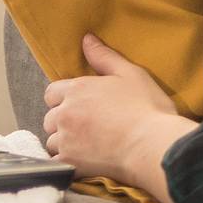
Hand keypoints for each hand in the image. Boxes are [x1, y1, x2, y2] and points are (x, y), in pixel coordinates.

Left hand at [43, 33, 196, 202]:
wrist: (153, 145)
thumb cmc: (147, 108)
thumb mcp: (131, 74)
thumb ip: (104, 56)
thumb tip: (86, 39)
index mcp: (77, 89)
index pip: (52, 92)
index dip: (64, 99)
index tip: (81, 106)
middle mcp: (66, 113)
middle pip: (50, 118)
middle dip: (63, 121)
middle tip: (86, 126)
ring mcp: (66, 139)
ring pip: (52, 140)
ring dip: (64, 142)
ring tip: (86, 145)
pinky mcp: (70, 162)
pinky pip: (56, 162)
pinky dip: (65, 162)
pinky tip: (82, 162)